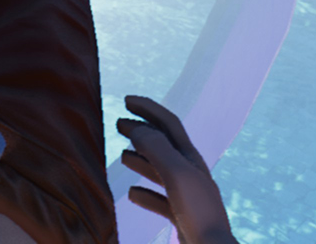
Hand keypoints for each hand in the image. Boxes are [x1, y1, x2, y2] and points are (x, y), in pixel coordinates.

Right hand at [118, 95, 237, 243]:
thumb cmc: (198, 212)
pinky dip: (144, 193)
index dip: (148, 109)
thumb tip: (137, 129)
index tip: (126, 100)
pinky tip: (132, 194)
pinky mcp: (181, 215)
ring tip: (122, 156)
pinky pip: (160, 200)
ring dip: (140, 159)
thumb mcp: (177, 175)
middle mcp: (189, 173)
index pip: (168, 124)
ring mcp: (185, 195)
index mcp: (190, 158)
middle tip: (117, 123)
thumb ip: (157, 149)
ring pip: (159, 171)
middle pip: (162, 144)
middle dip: (140, 131)